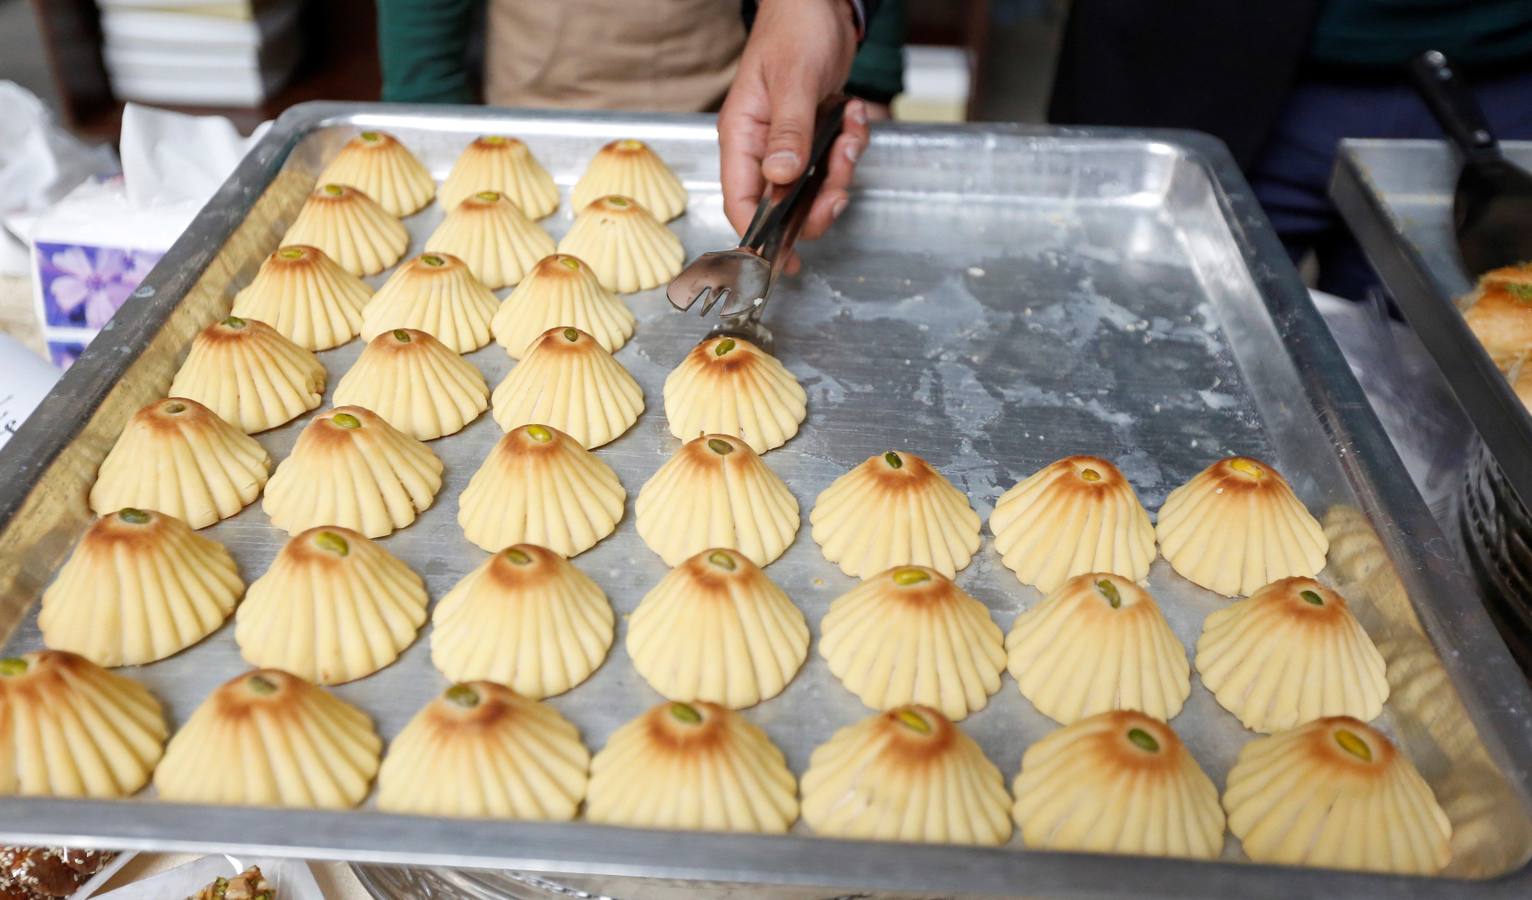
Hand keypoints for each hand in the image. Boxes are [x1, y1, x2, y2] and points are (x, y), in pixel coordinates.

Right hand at [719, 0, 870, 266]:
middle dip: (818, 202)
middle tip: (840, 187)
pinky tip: (853, 115)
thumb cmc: (795, 29)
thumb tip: (780, 179)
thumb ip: (789, 132)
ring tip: (850, 132)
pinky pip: (833, 164)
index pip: (740, 202)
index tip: (784, 263)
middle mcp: (761, 148)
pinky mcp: (813, 137)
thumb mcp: (793, 82)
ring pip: (813, 188)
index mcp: (742, 137)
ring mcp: (788, 145)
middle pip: (783, 206)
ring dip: (840, 171)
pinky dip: (850, 147)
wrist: (820, 2)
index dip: (759, 238)